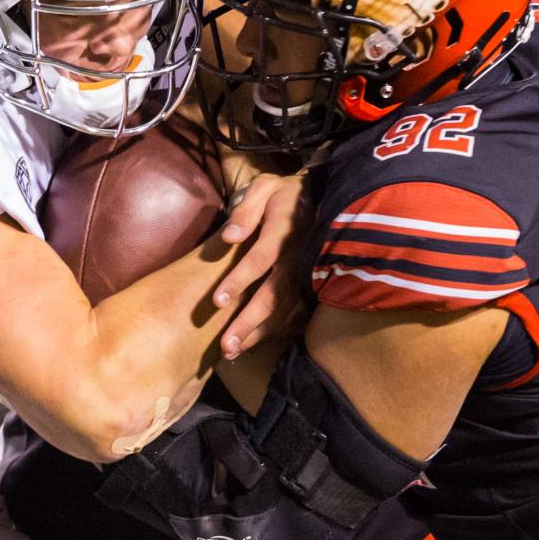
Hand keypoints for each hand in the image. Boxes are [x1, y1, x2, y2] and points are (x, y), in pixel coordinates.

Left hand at [211, 172, 313, 358]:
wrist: (321, 197)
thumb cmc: (283, 193)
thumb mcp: (264, 187)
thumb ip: (246, 210)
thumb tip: (229, 236)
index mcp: (284, 232)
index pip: (260, 259)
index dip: (239, 280)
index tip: (217, 301)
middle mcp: (297, 258)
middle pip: (272, 295)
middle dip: (248, 322)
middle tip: (226, 346)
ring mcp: (306, 275)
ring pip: (283, 310)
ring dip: (258, 333)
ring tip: (232, 352)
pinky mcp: (309, 286)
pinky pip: (292, 313)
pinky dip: (273, 331)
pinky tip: (252, 346)